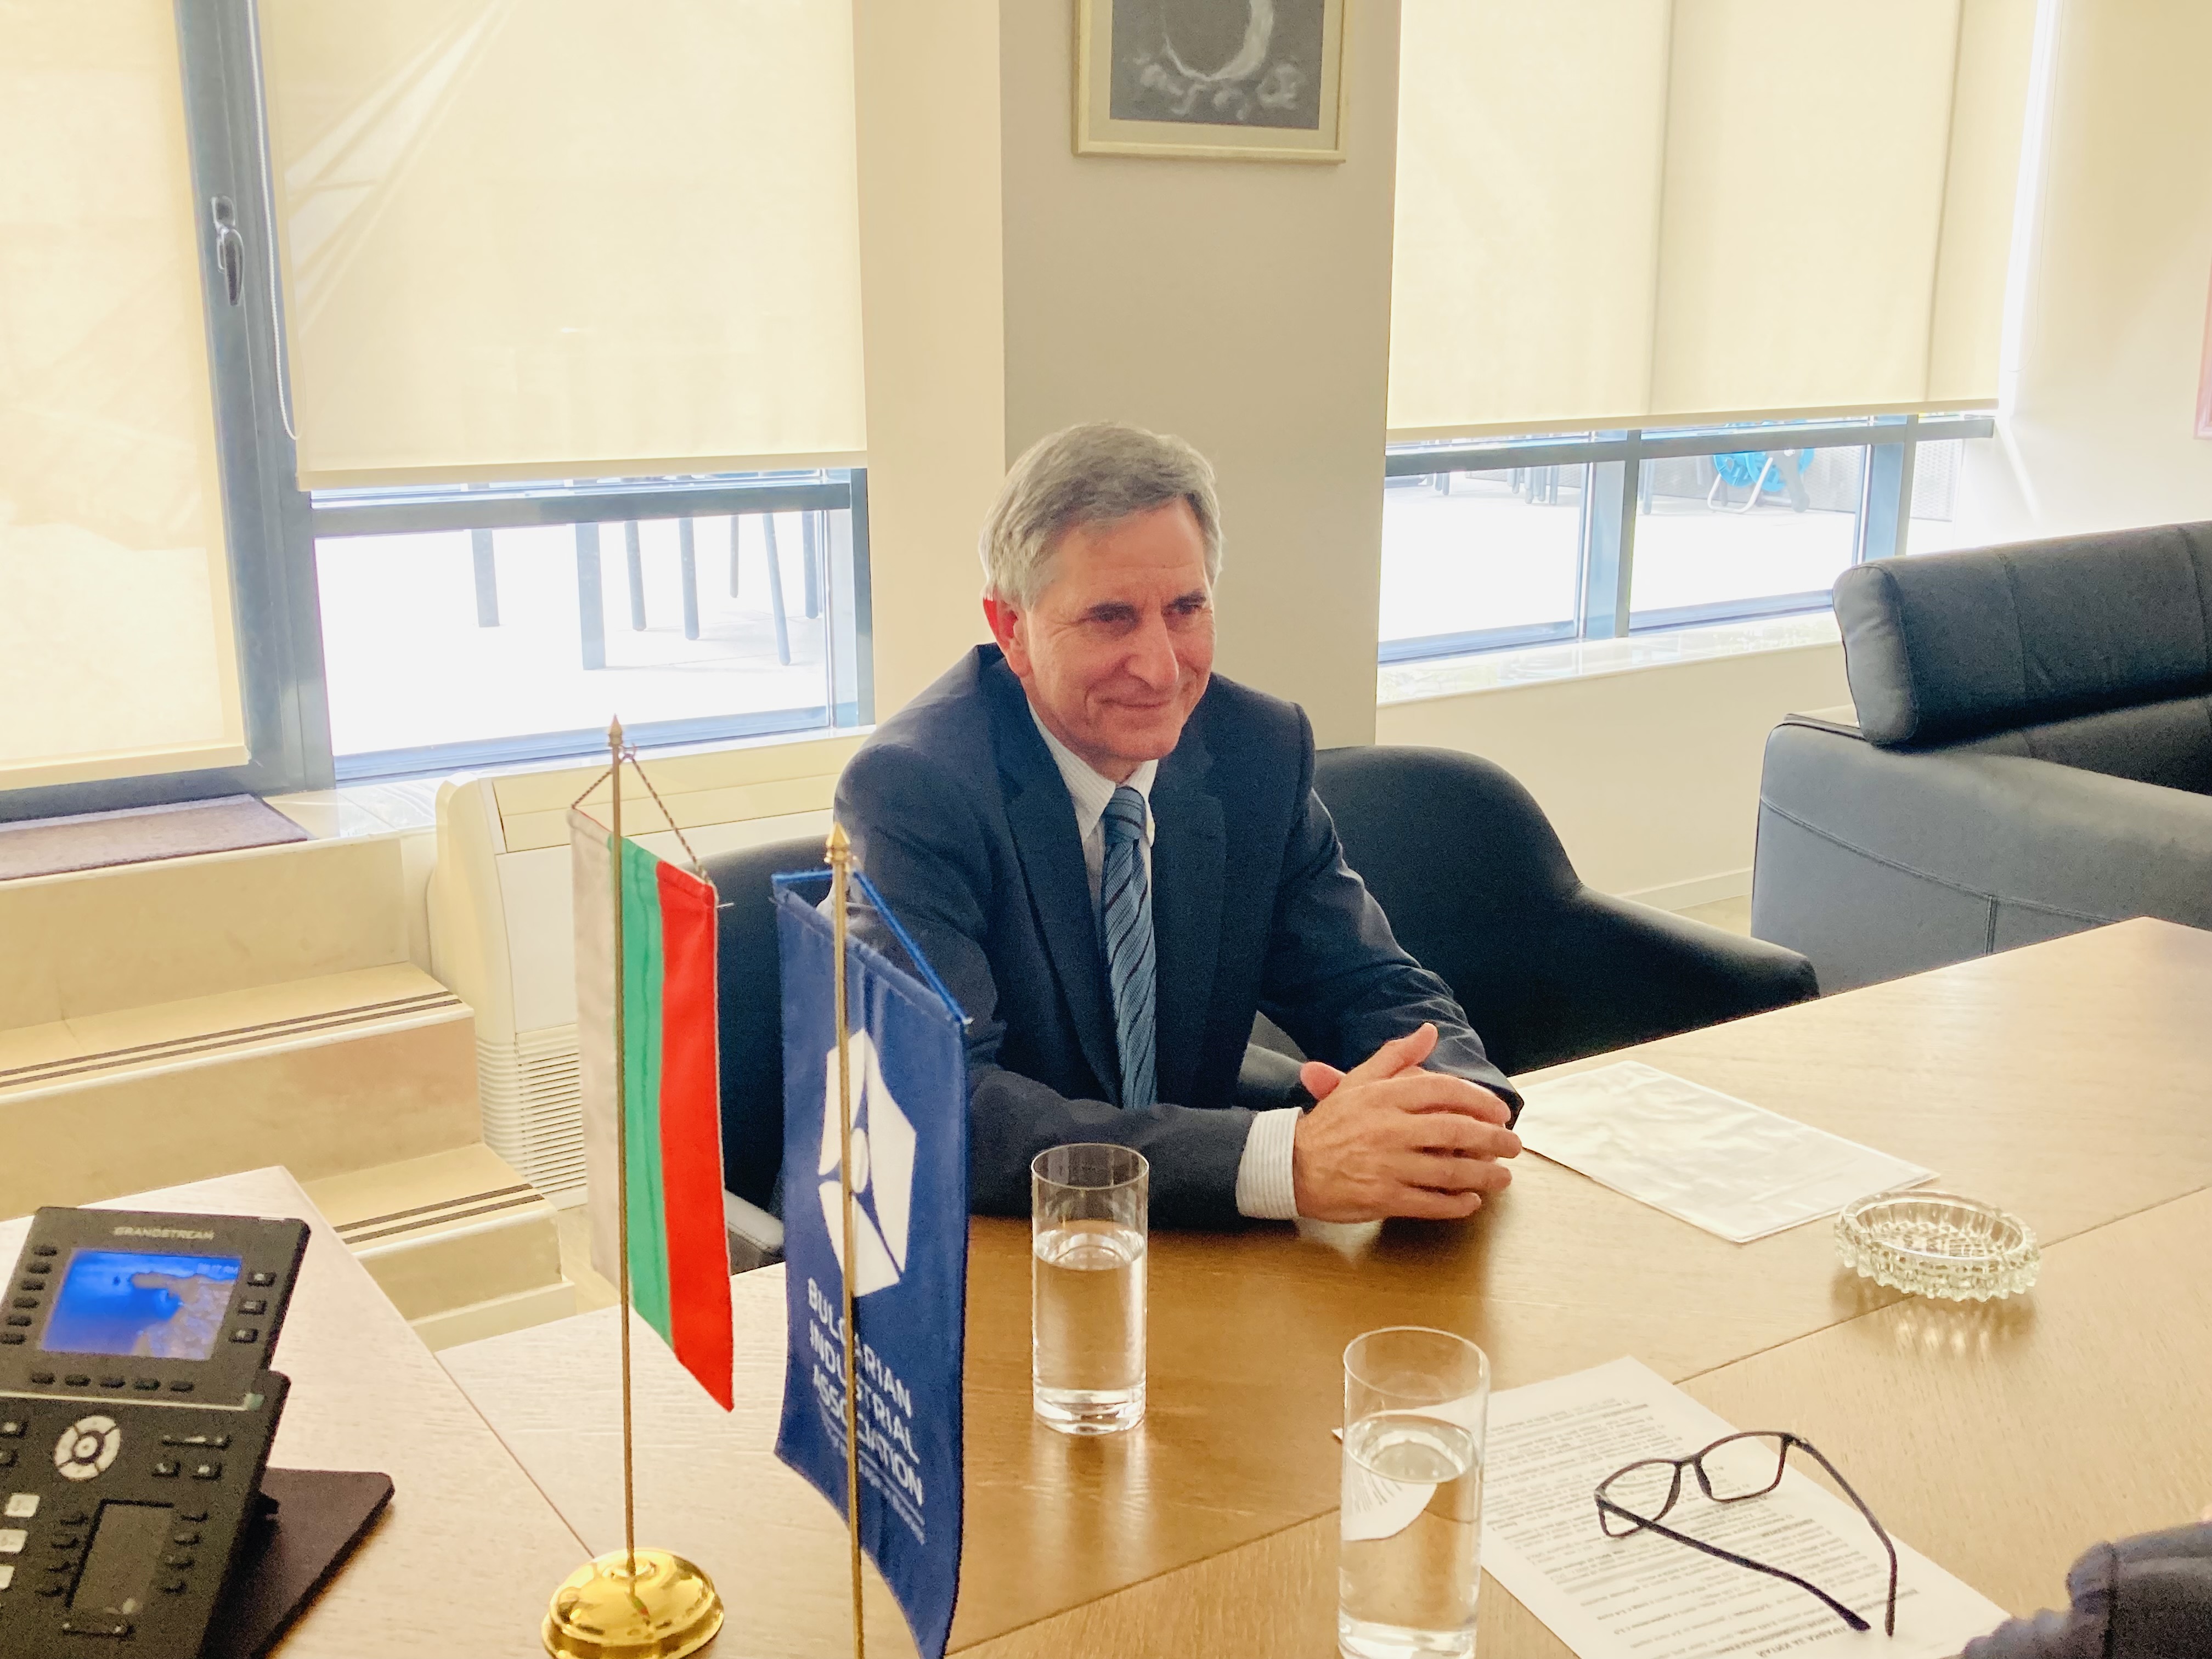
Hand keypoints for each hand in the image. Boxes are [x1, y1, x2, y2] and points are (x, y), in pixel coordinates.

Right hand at [1290, 1024, 1519, 1221]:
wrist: (1289, 1165)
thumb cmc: (1329, 1124)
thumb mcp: (1358, 1082)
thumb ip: (1396, 1057)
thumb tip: (1429, 1031)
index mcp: (1385, 1097)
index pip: (1444, 1091)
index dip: (1480, 1100)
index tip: (1500, 1112)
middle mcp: (1389, 1129)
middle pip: (1456, 1131)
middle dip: (1493, 1140)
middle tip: (1513, 1145)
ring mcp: (1388, 1165)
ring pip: (1450, 1170)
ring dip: (1484, 1175)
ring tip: (1503, 1177)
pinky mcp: (1384, 1198)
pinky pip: (1431, 1203)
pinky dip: (1457, 1204)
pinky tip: (1471, 1202)